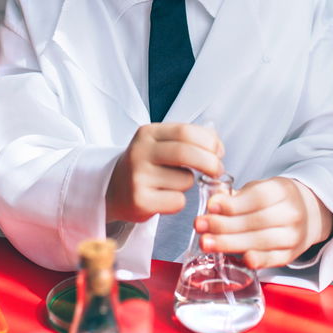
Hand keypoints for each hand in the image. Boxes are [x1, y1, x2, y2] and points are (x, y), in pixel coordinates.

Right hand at [105, 123, 224, 224]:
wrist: (114, 191)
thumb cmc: (147, 166)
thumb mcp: (161, 144)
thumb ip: (189, 139)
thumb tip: (217, 145)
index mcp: (147, 133)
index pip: (185, 131)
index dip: (209, 141)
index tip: (219, 151)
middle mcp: (140, 152)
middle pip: (186, 153)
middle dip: (210, 163)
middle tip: (218, 171)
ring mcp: (138, 177)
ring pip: (185, 180)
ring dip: (189, 184)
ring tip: (173, 184)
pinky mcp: (140, 200)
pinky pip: (178, 201)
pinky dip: (179, 202)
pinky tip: (165, 198)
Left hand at [193, 177, 332, 268]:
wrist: (308, 212)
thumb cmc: (275, 199)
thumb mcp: (260, 188)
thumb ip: (236, 195)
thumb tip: (213, 200)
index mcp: (283, 190)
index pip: (257, 197)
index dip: (233, 204)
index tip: (210, 206)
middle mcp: (292, 213)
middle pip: (256, 221)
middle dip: (224, 225)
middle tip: (200, 226)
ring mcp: (294, 236)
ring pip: (261, 241)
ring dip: (230, 243)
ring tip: (206, 243)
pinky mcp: (291, 255)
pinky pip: (273, 259)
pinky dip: (257, 260)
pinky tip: (240, 259)